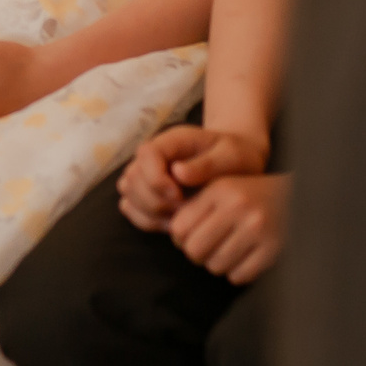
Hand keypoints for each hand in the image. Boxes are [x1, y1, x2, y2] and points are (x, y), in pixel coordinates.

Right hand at [119, 124, 267, 230]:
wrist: (236, 166)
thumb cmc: (235, 158)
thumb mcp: (232, 156)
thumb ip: (207, 164)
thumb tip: (178, 172)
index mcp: (171, 140)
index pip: (146, 154)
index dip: (156, 178)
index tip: (179, 195)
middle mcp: (152, 156)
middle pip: (132, 178)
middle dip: (155, 201)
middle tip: (184, 210)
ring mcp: (145, 174)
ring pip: (128, 194)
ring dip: (150, 212)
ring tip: (180, 218)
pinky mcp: (145, 193)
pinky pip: (130, 208)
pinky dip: (146, 220)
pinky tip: (172, 224)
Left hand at [169, 173, 288, 283]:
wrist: (295, 198)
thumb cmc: (248, 196)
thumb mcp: (220, 188)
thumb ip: (193, 205)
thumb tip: (172, 235)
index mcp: (219, 190)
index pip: (179, 227)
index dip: (180, 239)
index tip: (188, 238)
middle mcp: (237, 206)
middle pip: (195, 250)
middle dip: (196, 255)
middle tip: (206, 250)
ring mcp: (257, 228)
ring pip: (216, 265)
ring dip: (217, 264)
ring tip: (226, 252)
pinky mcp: (273, 248)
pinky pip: (239, 275)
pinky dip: (237, 273)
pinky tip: (243, 259)